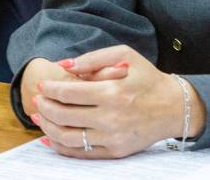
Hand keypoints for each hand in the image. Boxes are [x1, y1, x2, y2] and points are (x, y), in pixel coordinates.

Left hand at [30, 45, 204, 158]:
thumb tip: (64, 66)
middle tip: (35, 100)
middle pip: (64, 116)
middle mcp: (111, 119)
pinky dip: (62, 146)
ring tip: (38, 118)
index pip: (69, 94)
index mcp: (112, 92)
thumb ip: (92, 59)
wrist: (174, 107)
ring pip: (69, 138)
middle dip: (44, 107)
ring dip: (48, 128)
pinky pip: (81, 154)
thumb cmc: (147, 77)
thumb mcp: (124, 55)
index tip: (41, 85)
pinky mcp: (115, 152)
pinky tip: (51, 136)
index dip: (50, 89)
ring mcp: (112, 139)